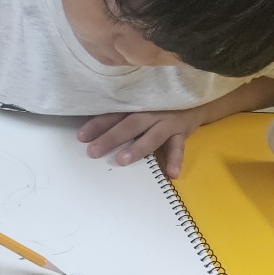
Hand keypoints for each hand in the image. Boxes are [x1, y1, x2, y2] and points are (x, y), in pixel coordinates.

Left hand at [77, 107, 204, 177]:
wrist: (192, 101)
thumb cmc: (156, 106)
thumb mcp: (138, 106)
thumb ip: (120, 116)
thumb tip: (90, 134)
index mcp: (135, 105)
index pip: (113, 114)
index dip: (97, 125)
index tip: (81, 137)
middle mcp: (150, 112)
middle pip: (129, 125)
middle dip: (110, 138)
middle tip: (93, 152)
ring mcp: (167, 122)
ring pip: (152, 136)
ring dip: (138, 148)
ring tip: (122, 160)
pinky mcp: (182, 132)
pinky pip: (179, 147)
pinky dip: (176, 160)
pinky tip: (171, 174)